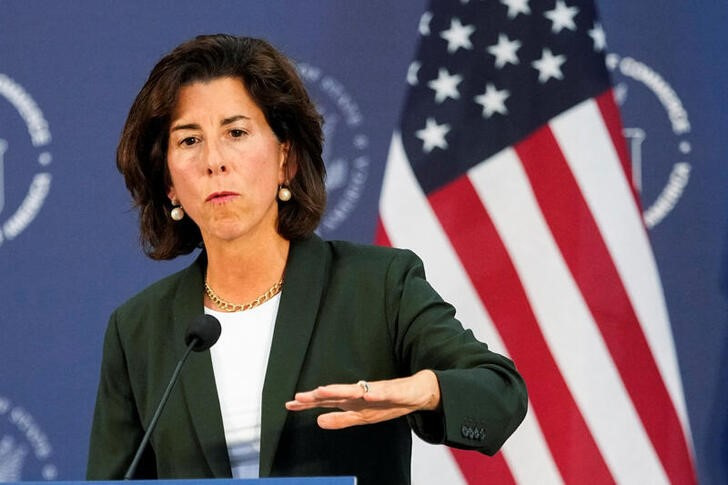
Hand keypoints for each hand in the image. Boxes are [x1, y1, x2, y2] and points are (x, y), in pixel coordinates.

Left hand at [285, 369, 440, 428]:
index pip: (326, 401)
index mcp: (353, 401)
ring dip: (340, 390)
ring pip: (356, 390)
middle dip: (319, 396)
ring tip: (324, 391)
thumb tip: (318, 421)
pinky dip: (375, 393)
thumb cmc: (389, 402)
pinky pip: (384, 392)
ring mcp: (377, 390)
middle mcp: (361, 393)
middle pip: (336, 394)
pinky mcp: (395, 390)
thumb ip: (341, 419)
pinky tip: (368, 394)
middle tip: (300, 397)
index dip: (309, 403)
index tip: (290, 404)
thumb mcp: (363, 417)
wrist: (418, 392)